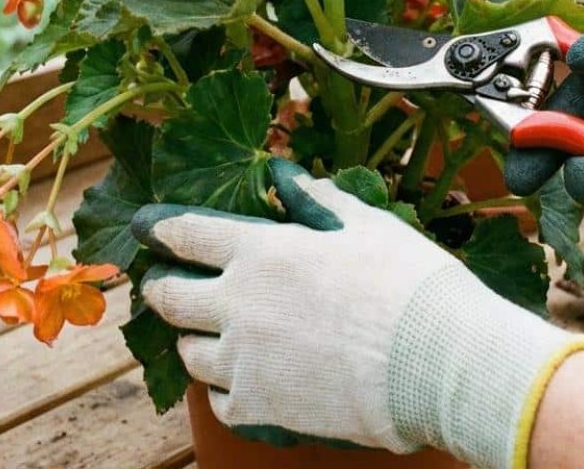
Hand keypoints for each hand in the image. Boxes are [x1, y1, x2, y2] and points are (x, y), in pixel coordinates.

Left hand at [132, 158, 583, 468]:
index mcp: (260, 250)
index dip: (159, 227)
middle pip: (169, 296)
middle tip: (166, 283)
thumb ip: (313, 199)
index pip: (185, 232)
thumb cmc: (409, 284)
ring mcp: (244, 360)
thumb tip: (281, 175)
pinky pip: (220, 401)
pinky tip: (245, 379)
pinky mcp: (260, 407)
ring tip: (212, 334)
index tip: (146, 228)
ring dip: (195, 339)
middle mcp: (237, 304)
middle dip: (162, 285)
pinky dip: (226, 388)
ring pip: (188, 353)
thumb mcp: (365, 223)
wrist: (438, 362)